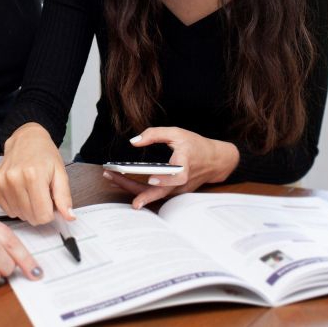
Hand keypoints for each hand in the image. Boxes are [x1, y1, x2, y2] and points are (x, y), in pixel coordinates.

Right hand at [0, 123, 73, 224]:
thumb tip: (69, 216)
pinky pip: (6, 209)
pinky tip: (20, 191)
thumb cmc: (44, 155)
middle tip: (41, 195)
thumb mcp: (60, 173)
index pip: (42, 215)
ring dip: (26, 208)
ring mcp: (1, 182)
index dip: (49, 213)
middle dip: (38, 211)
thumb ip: (64, 197)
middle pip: (30, 217)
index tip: (50, 203)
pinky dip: (15, 205)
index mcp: (34, 175)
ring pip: (17, 214)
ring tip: (30, 191)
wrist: (26, 139)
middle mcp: (14, 178)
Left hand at [103, 127, 239, 209]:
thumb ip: (155, 134)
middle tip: (113, 179)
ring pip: (154, 194)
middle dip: (134, 187)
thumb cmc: (196, 145)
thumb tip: (134, 141)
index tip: (151, 180)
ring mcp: (179, 189)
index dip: (165, 180)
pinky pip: (156, 193)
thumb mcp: (177, 133)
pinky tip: (124, 183)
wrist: (215, 161)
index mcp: (185, 164)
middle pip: (159, 191)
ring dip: (132, 189)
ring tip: (112, 179)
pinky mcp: (175, 192)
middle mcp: (182, 181)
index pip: (177, 176)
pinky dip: (140, 190)